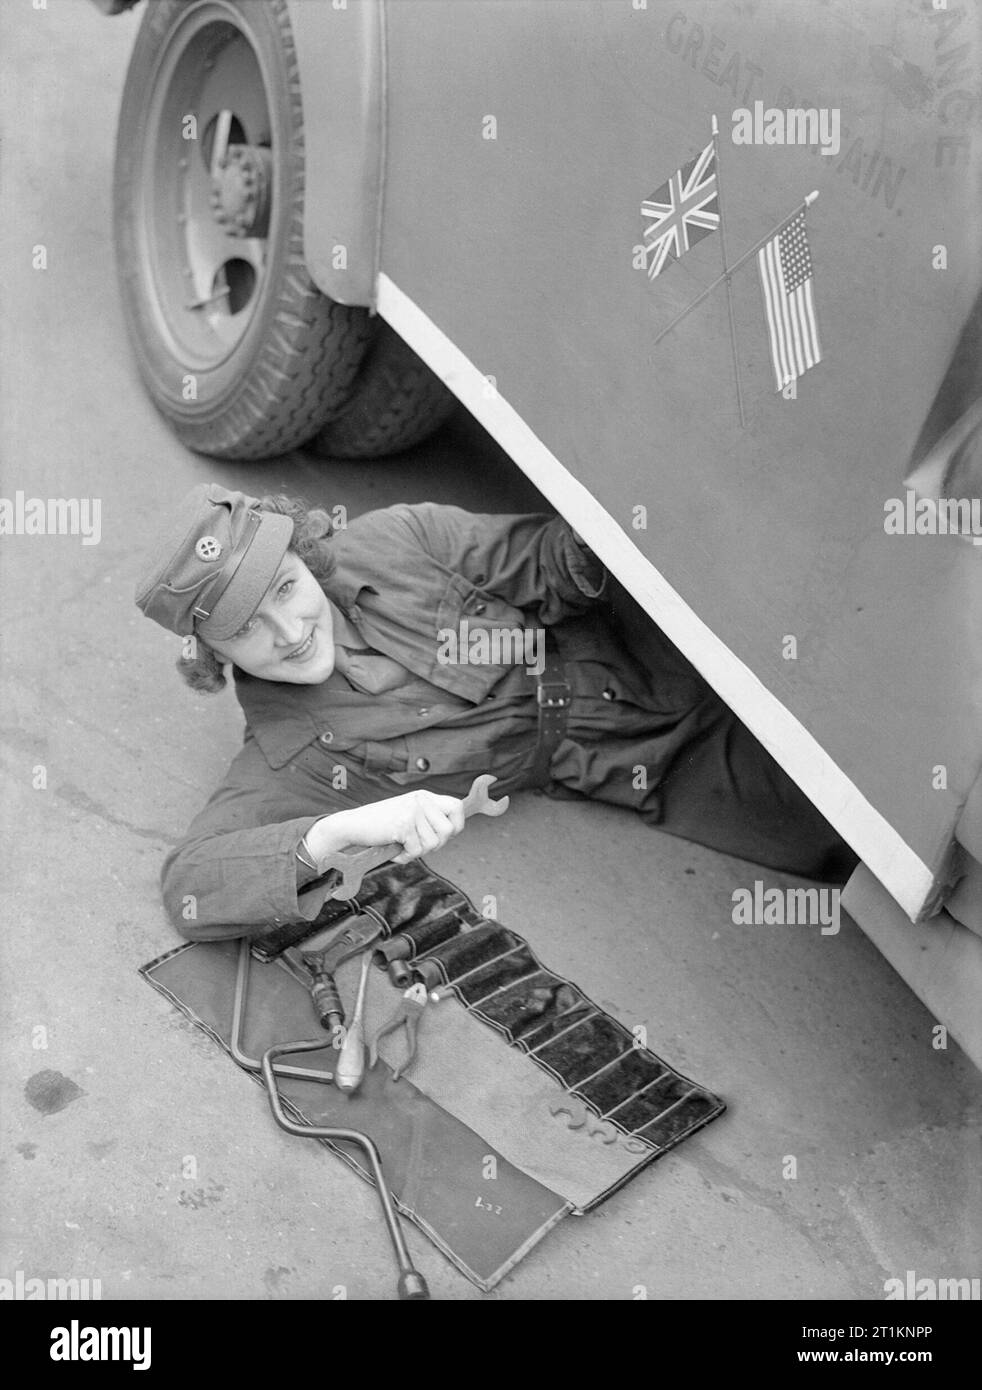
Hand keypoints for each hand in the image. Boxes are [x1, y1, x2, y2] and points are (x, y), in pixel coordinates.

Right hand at [313, 790, 467, 864]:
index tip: (442, 836)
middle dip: (436, 844)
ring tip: (402, 845)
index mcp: (424, 796)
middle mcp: (421, 800)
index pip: (457, 807)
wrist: (353, 826)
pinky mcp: (403, 825)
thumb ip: (429, 819)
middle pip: (449, 830)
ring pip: (433, 844)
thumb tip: (453, 831)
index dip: (456, 826)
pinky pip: (417, 851)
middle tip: (417, 844)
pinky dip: (405, 857)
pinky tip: (394, 850)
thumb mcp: (409, 815)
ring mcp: (412, 811)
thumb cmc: (381, 826)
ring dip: (417, 851)